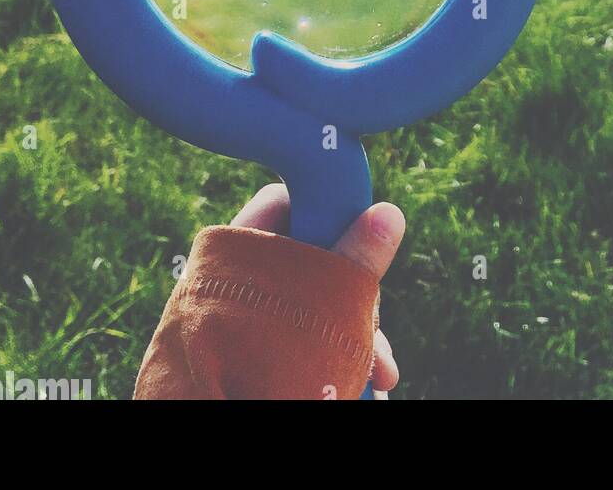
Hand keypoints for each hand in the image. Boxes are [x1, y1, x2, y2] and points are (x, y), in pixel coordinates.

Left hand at [232, 182, 403, 396]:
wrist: (222, 411)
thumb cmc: (270, 356)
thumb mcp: (325, 299)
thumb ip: (357, 255)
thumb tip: (390, 212)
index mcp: (242, 245)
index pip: (288, 200)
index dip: (329, 210)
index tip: (362, 231)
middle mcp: (242, 273)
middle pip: (314, 255)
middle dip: (356, 294)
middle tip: (374, 324)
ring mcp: (249, 310)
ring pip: (316, 299)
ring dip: (356, 329)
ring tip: (380, 371)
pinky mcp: (258, 342)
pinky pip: (305, 330)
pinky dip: (335, 347)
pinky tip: (369, 377)